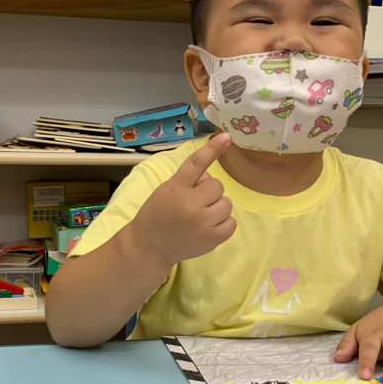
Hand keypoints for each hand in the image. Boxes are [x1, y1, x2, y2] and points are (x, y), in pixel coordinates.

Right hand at [130, 133, 236, 267]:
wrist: (150, 246)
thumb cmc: (158, 214)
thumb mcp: (166, 190)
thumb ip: (188, 180)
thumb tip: (211, 177)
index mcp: (176, 188)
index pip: (196, 163)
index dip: (212, 149)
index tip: (227, 137)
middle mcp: (190, 204)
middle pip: (217, 186)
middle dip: (208, 193)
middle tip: (194, 203)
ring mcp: (203, 223)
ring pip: (226, 203)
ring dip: (216, 207)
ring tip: (200, 217)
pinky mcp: (213, 239)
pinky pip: (232, 222)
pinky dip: (223, 223)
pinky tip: (208, 227)